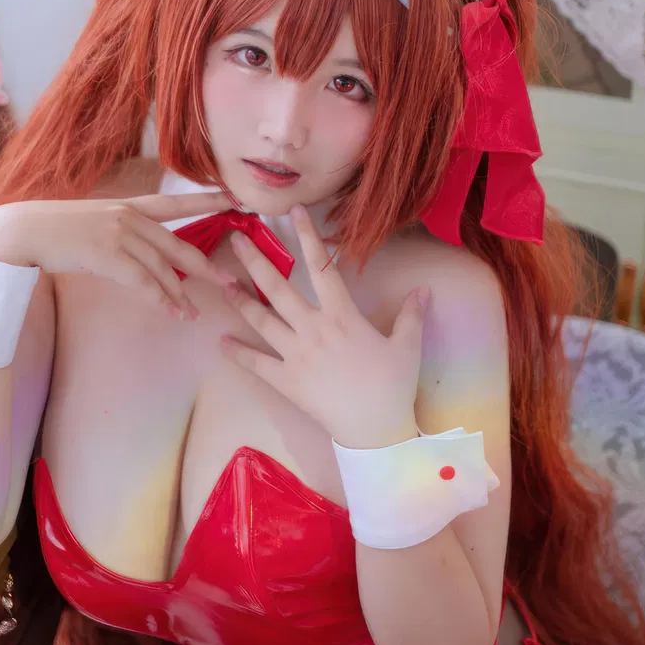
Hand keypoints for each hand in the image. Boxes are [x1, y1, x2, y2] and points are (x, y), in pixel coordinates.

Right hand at [0, 192, 238, 318]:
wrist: (23, 230)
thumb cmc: (56, 228)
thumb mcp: (96, 219)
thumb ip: (122, 229)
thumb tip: (142, 248)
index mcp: (129, 205)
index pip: (177, 202)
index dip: (209, 201)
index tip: (236, 202)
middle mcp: (129, 216)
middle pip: (178, 243)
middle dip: (206, 265)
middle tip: (230, 281)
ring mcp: (119, 234)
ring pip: (162, 268)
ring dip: (179, 294)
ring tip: (193, 313)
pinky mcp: (107, 255)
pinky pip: (143, 281)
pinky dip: (160, 299)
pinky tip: (172, 312)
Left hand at [220, 204, 426, 447]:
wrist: (375, 431)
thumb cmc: (392, 387)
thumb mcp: (407, 346)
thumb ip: (411, 315)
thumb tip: (423, 289)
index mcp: (342, 316)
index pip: (322, 267)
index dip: (308, 237)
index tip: (293, 212)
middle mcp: (313, 329)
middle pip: (279, 288)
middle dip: (255, 261)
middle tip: (236, 239)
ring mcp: (295, 355)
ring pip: (261, 320)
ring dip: (240, 300)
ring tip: (222, 282)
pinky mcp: (286, 381)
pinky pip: (256, 364)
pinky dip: (238, 353)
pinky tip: (221, 342)